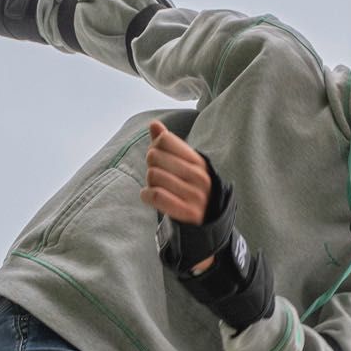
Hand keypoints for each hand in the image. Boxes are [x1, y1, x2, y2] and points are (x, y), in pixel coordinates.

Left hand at [142, 122, 219, 272]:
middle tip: (159, 177)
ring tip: (157, 189)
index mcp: (199, 162)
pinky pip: (154, 195)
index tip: (161, 159)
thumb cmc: (190, 191)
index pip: (165, 140)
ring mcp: (193, 195)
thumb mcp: (185, 167)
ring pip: (152, 175)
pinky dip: (146, 195)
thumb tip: (154, 125)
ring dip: (149, 183)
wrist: (205, 226)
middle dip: (151, 166)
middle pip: (155, 157)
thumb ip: (169, 145)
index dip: (156, 148)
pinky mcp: (185, 212)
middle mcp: (198, 177)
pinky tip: (149, 197)